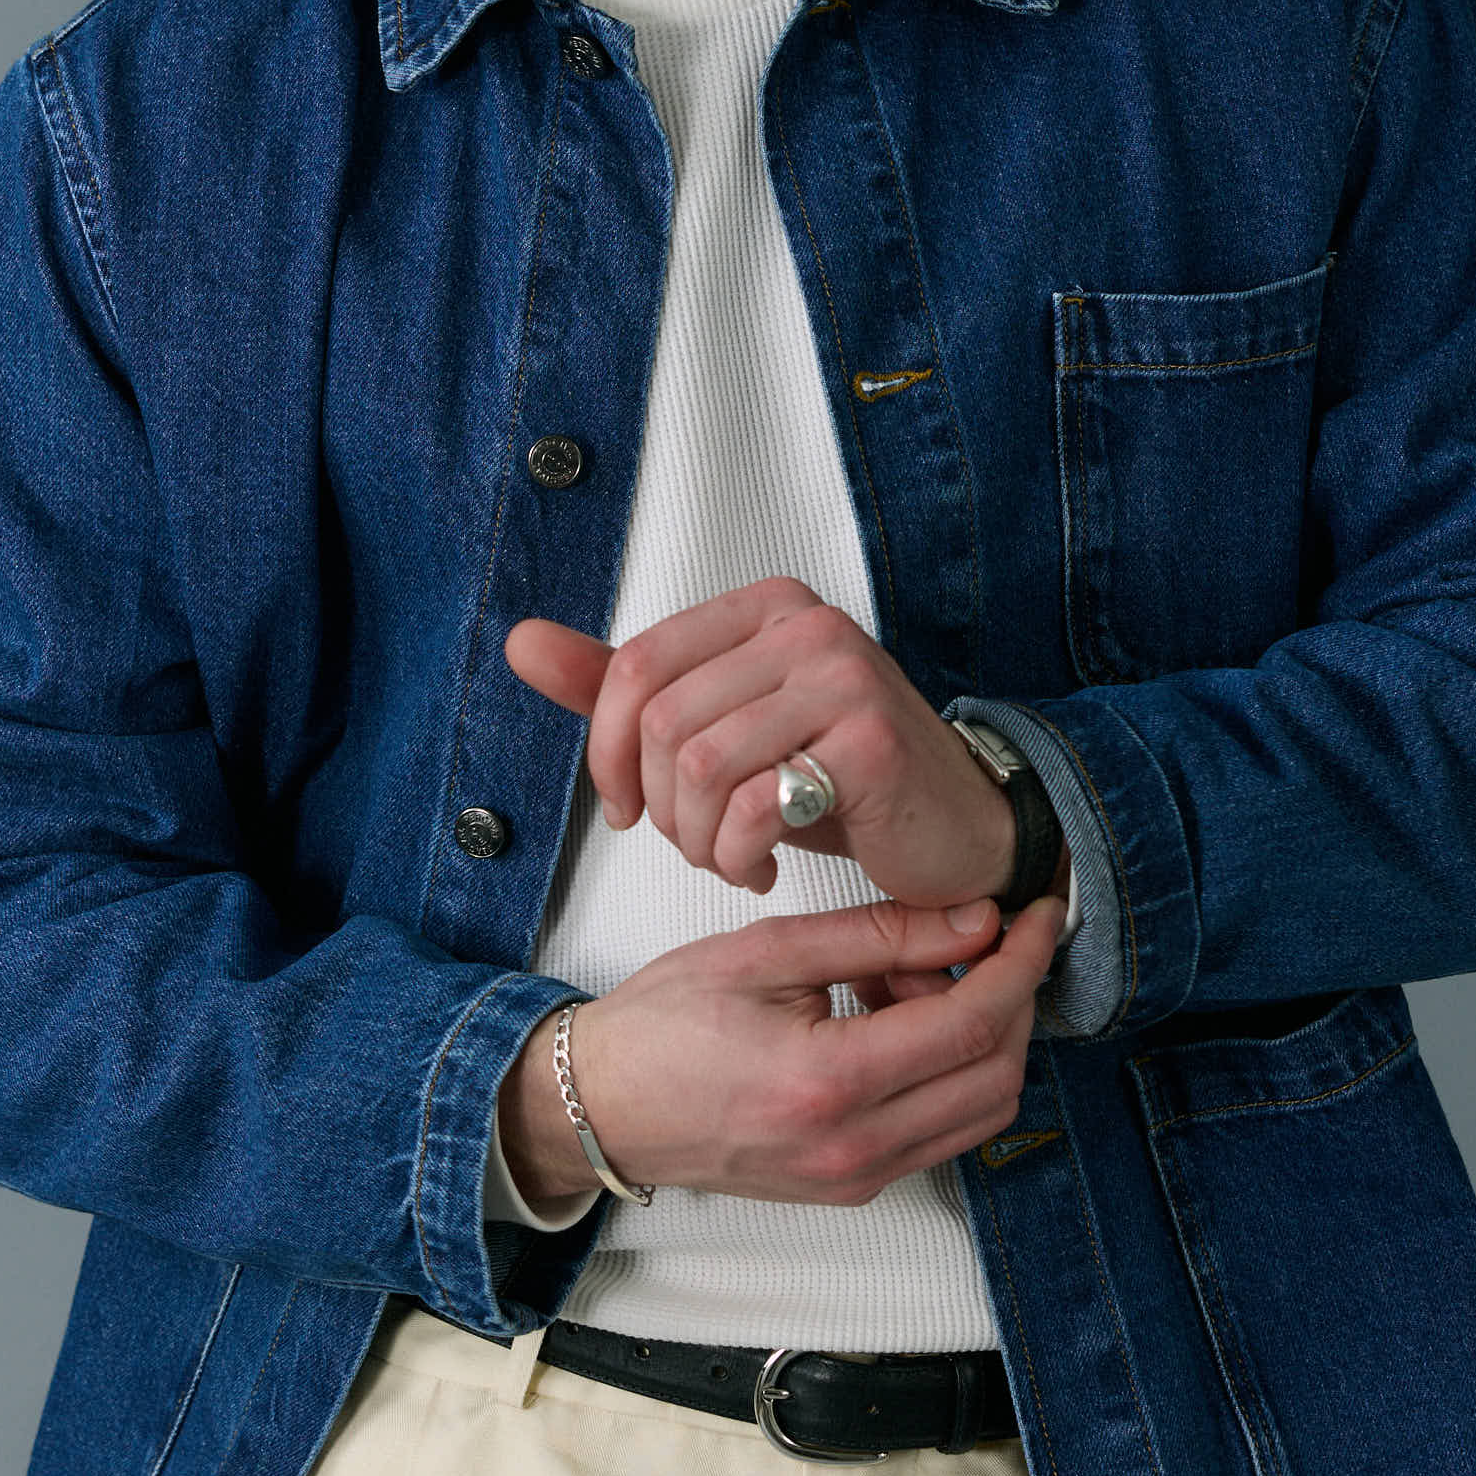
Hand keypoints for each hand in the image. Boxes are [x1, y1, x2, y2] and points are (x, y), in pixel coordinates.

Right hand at [496, 892, 1065, 1209]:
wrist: (601, 1108)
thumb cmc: (662, 1026)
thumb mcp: (767, 953)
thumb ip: (878, 935)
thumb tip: (974, 919)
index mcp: (830, 1084)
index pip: (973, 1022)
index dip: (1022, 962)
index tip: (1040, 914)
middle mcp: (854, 1149)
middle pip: (996, 1074)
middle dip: (1011, 998)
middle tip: (980, 939)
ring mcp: (857, 1179)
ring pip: (980, 1111)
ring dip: (981, 1039)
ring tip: (918, 978)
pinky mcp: (853, 1187)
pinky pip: (940, 1131)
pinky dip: (946, 1073)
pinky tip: (896, 1021)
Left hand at [502, 581, 1019, 907]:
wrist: (955, 833)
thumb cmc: (837, 783)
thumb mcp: (722, 730)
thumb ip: (625, 690)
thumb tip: (521, 641)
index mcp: (765, 606)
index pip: (635, 665)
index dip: (606, 753)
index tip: (625, 810)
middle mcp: (807, 624)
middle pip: (661, 721)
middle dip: (659, 808)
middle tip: (694, 845)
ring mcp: (844, 677)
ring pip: (699, 766)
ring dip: (697, 840)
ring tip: (729, 859)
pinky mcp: (870, 743)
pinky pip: (754, 806)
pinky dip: (738, 857)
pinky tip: (763, 868)